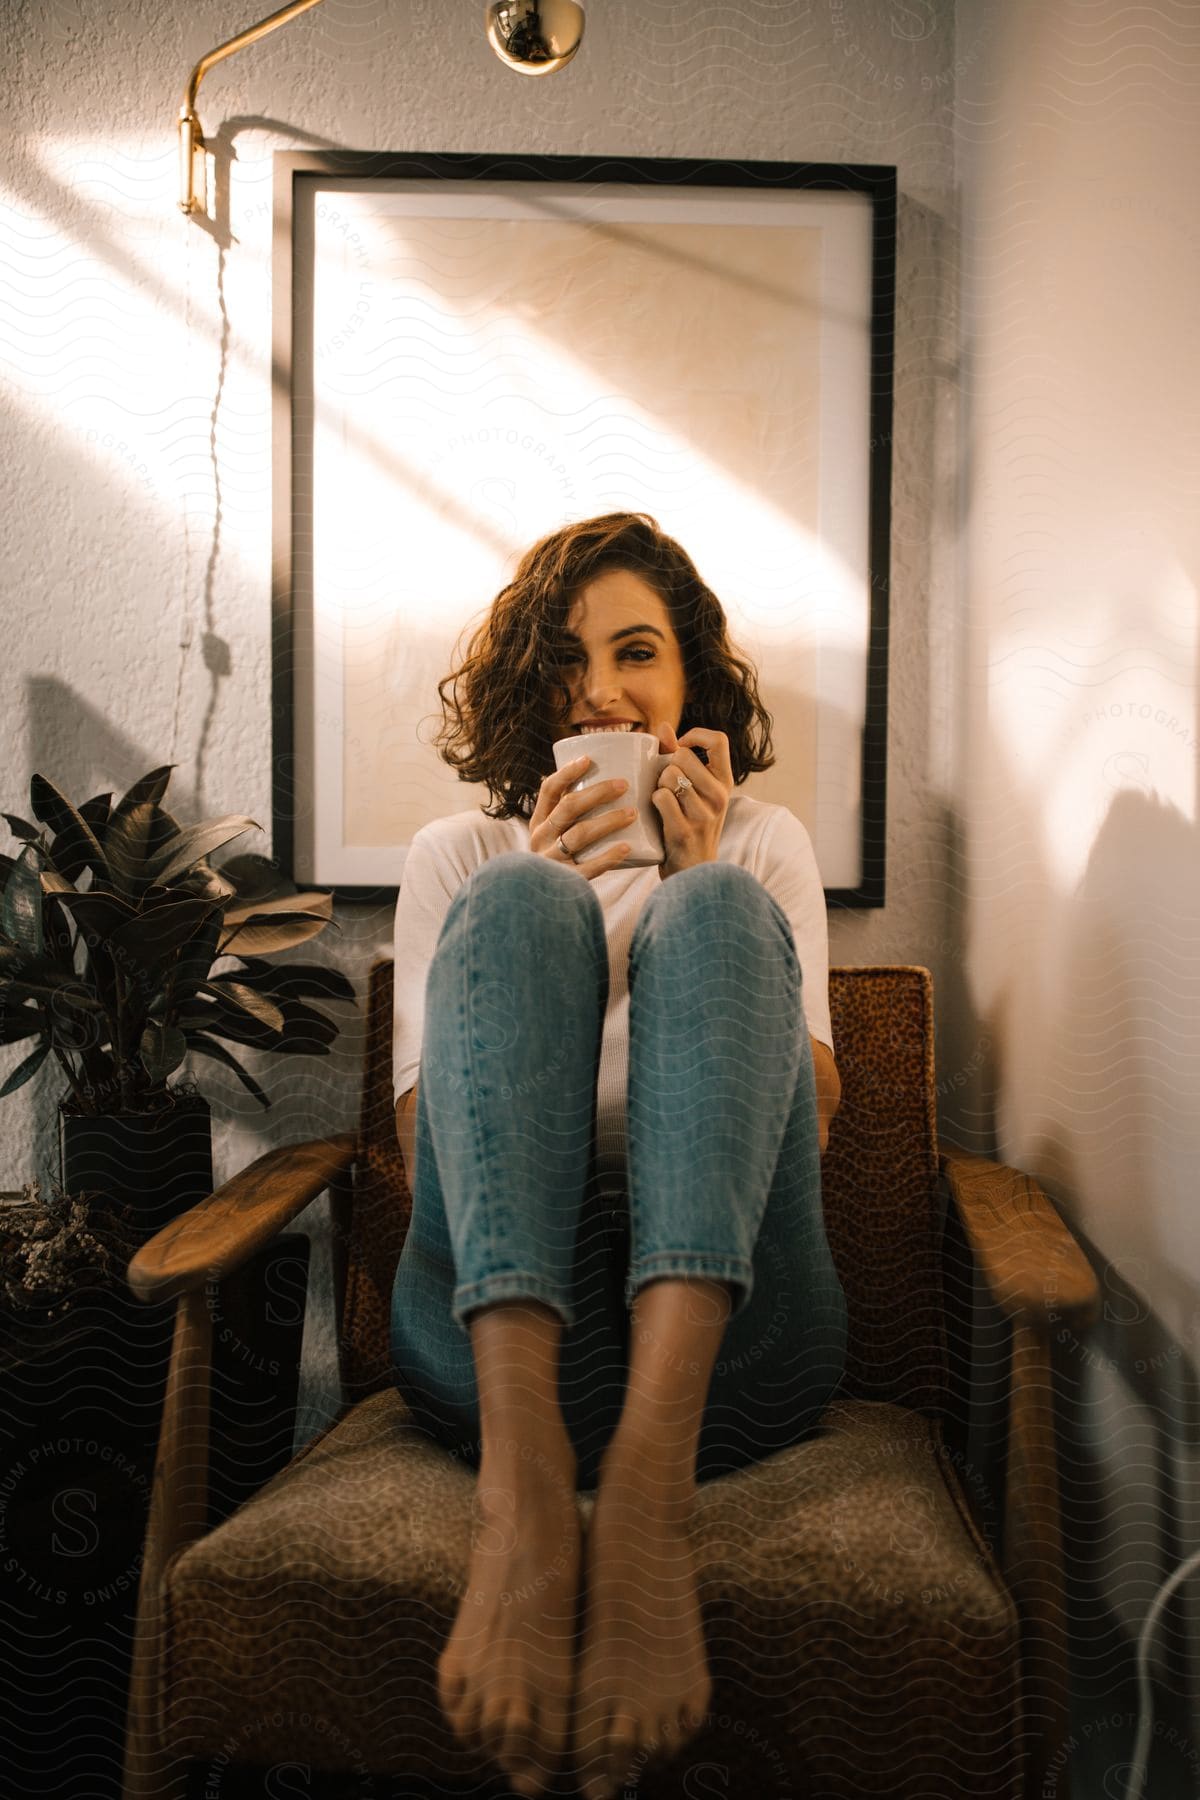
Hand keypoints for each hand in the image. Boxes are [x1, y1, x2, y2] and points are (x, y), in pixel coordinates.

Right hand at [528, 753, 638, 879]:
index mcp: (538, 822)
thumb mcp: (555, 837)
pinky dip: (608, 856)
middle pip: (568, 808)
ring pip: (579, 834)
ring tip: (633, 813)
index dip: (567, 772)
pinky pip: (588, 867)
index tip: (588, 759)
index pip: (548, 790)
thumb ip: (571, 816)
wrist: (544, 904)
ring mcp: (551, 861)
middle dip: (598, 793)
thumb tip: (607, 781)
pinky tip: (627, 847)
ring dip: (608, 820)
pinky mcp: (565, 882)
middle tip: (624, 785)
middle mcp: (540, 839)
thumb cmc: (561, 860)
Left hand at [652, 720, 734, 880]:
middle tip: (667, 784)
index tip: (680, 747)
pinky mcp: (684, 830)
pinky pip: (661, 797)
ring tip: (664, 800)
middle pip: (683, 755)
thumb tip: (662, 727)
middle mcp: (720, 796)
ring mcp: (704, 814)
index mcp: (724, 782)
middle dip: (667, 765)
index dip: (695, 735)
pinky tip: (658, 812)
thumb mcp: (694, 792)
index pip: (719, 739)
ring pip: (669, 774)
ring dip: (658, 784)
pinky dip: (653, 801)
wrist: (693, 873)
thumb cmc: (690, 825)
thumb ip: (678, 757)